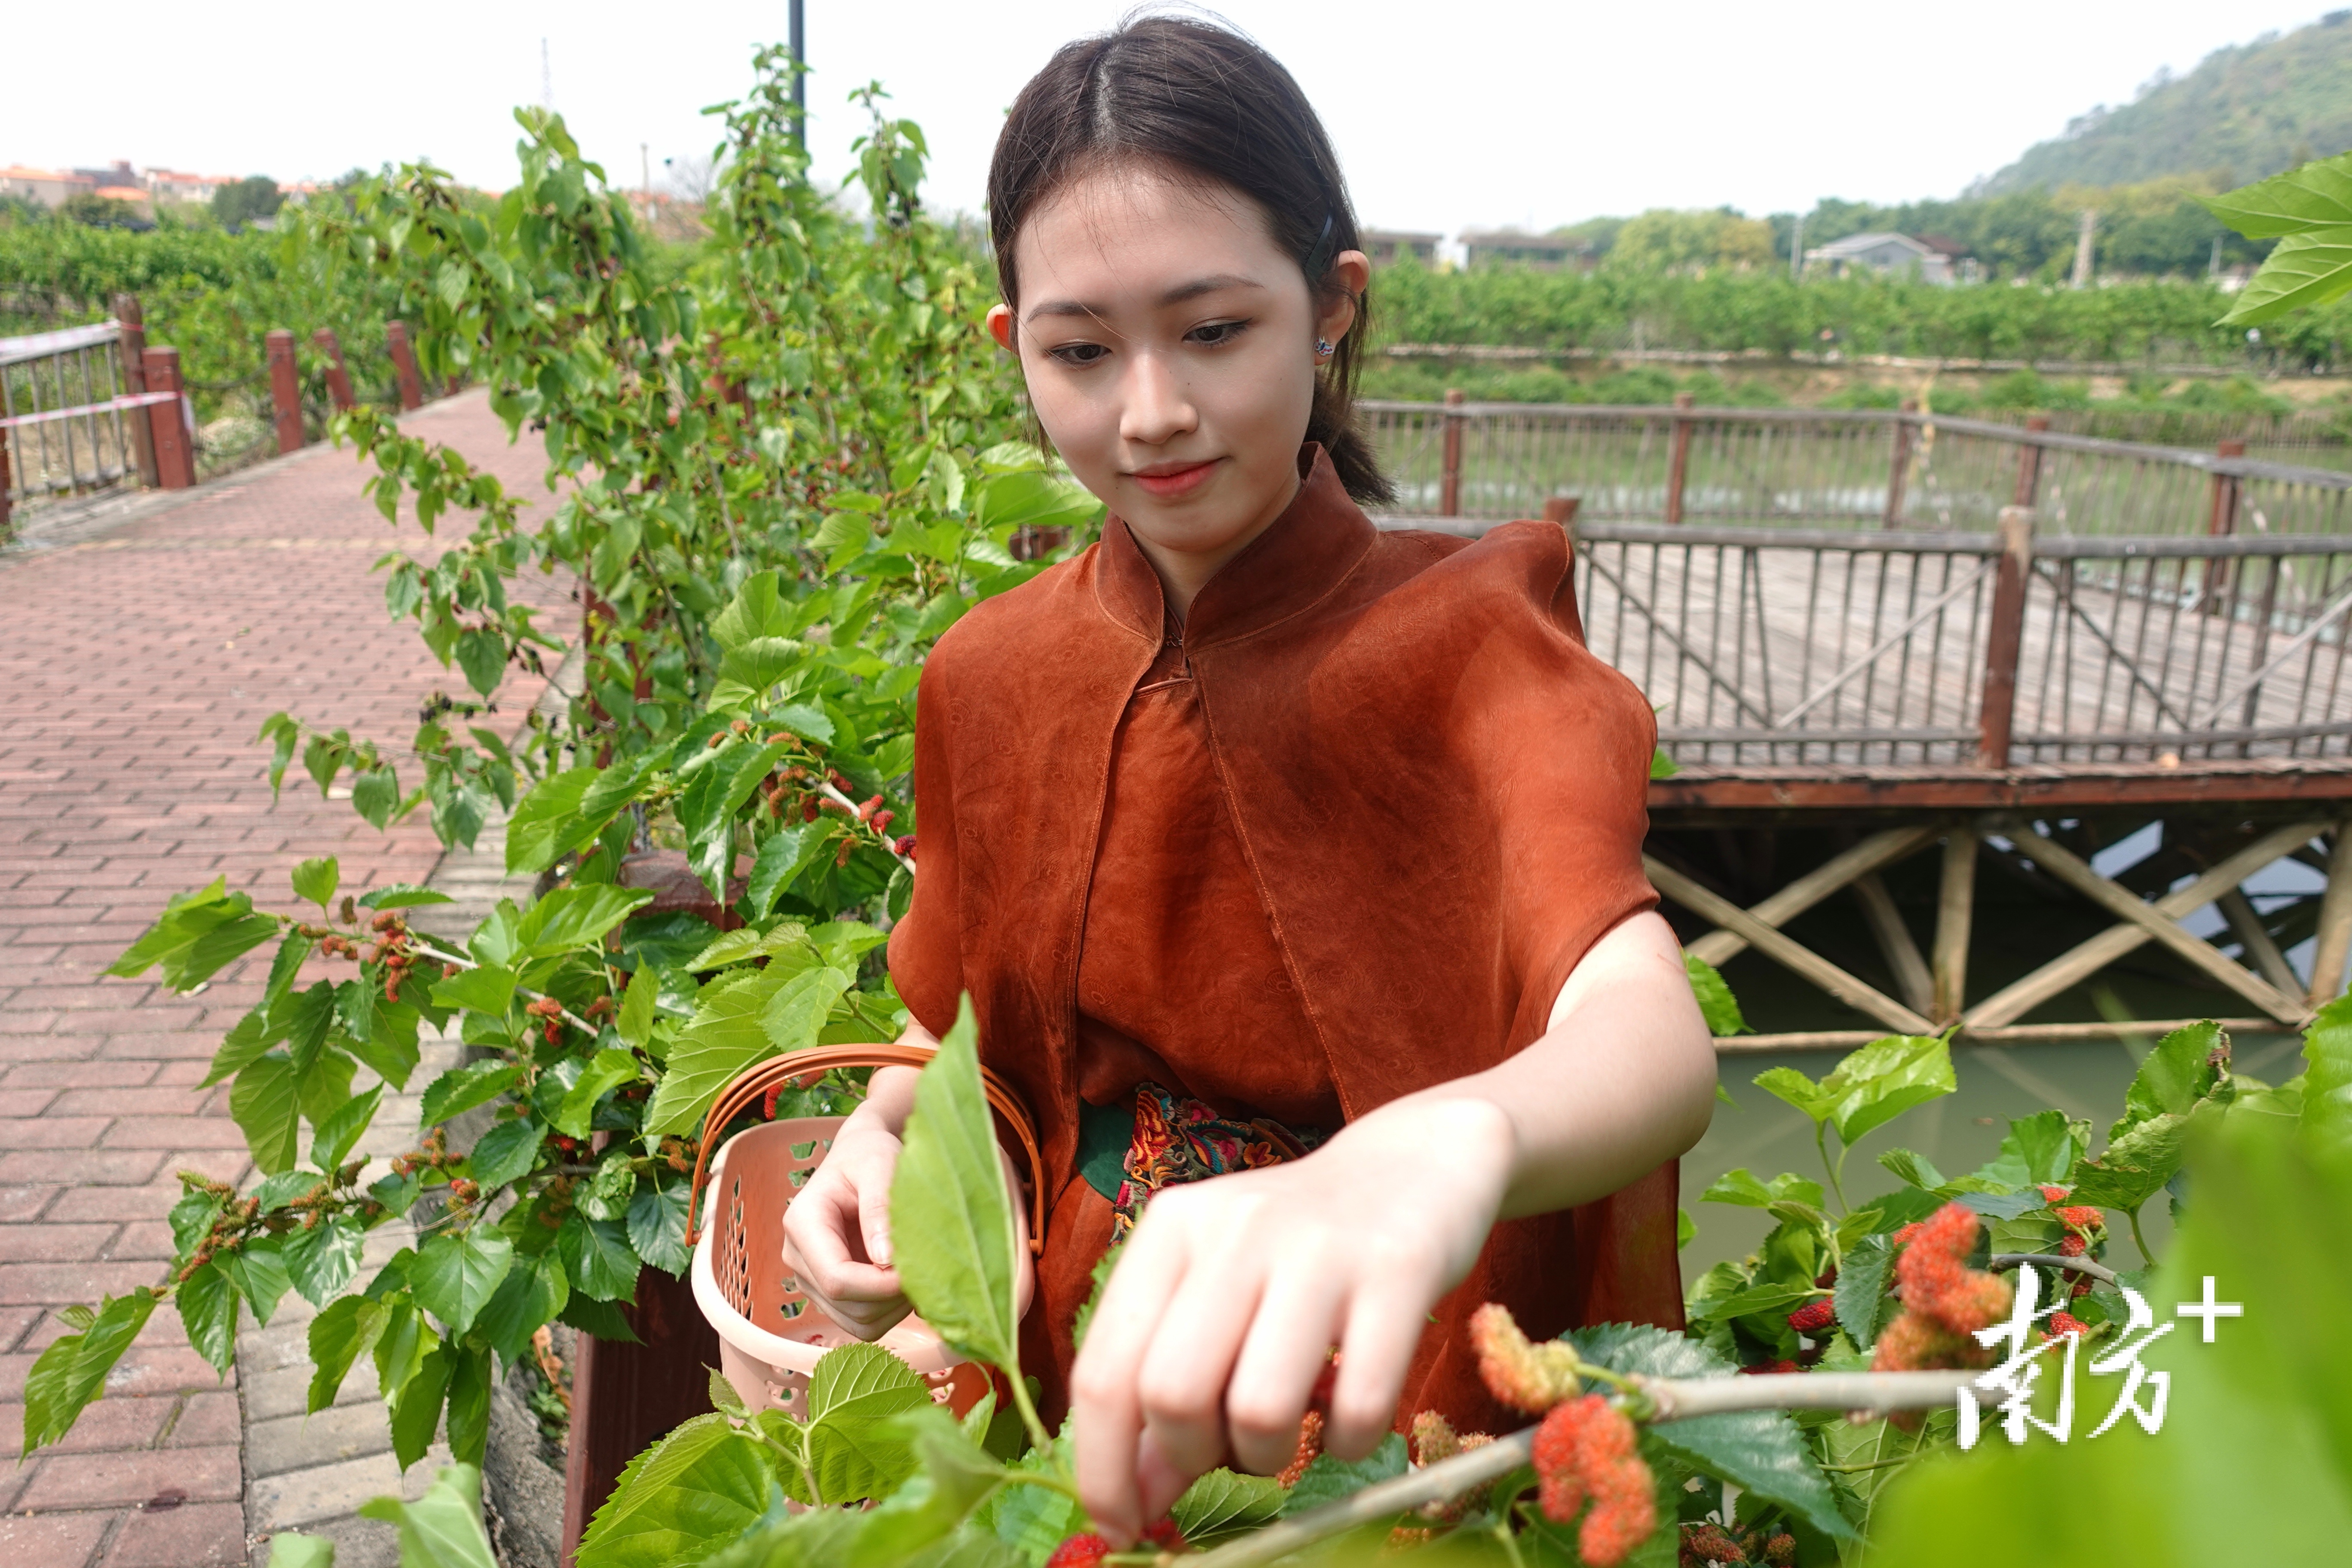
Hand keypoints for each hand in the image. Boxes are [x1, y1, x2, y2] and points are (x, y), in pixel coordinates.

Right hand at [780, 1093, 915, 1339]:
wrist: (861, 1158)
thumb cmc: (871, 1155)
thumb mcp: (880, 1164)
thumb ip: (880, 1206)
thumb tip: (885, 1258)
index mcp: (802, 1223)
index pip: (837, 1279)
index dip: (882, 1285)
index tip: (918, 1267)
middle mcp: (797, 1257)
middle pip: (848, 1307)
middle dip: (893, 1296)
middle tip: (926, 1265)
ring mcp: (810, 1279)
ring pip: (857, 1323)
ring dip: (894, 1307)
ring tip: (916, 1269)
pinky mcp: (828, 1292)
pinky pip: (862, 1322)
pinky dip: (890, 1310)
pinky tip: (904, 1279)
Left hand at [1069, 1097, 1514, 1544]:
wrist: (1413, 1165)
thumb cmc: (1296, 1250)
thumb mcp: (1216, 1292)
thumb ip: (1165, 1383)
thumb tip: (1130, 1501)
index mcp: (1171, 1231)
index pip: (1103, 1373)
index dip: (1104, 1472)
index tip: (1120, 1527)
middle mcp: (1235, 1231)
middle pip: (1172, 1395)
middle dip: (1190, 1459)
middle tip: (1225, 1455)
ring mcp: (1318, 1250)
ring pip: (1258, 1408)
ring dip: (1268, 1455)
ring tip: (1287, 1432)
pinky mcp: (1397, 1273)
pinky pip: (1359, 1406)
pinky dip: (1349, 1443)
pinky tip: (1350, 1419)